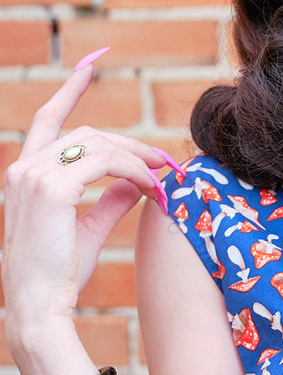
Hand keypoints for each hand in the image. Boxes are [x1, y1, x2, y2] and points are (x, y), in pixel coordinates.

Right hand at [2, 49, 175, 332]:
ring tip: (165, 180)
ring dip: (140, 160)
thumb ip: (110, 199)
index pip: (47, 122)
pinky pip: (108, 164)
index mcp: (24, 175)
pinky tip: (153, 188)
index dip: (69, 92)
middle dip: (132, 146)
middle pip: (88, 136)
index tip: (88, 67)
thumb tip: (137, 181)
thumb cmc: (59, 276)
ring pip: (101, 146)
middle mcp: (24, 168)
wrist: (41, 307)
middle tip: (167, 163)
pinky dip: (136, 172)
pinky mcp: (54, 188)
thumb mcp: (87, 229)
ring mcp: (35, 175)